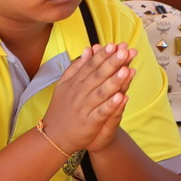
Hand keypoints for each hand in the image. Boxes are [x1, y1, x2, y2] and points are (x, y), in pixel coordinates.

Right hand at [40, 43, 135, 158]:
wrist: (53, 136)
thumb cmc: (62, 109)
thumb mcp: (64, 85)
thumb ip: (77, 67)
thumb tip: (89, 49)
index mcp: (74, 83)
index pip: (90, 66)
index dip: (102, 55)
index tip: (114, 45)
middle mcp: (79, 93)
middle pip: (97, 76)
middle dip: (111, 63)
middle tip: (124, 51)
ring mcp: (84, 108)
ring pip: (101, 93)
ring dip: (114, 81)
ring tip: (126, 70)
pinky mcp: (89, 123)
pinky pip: (101, 112)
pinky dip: (110, 105)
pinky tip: (122, 97)